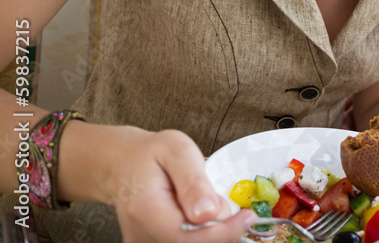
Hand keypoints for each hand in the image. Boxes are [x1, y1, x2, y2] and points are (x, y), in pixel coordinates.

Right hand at [107, 128, 254, 241]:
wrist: (123, 164)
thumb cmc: (151, 153)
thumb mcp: (178, 152)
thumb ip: (194, 182)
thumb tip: (210, 213)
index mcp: (146, 210)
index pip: (189, 237)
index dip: (224, 232)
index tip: (248, 216)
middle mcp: (141, 235)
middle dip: (222, 232)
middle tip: (238, 211)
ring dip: (211, 233)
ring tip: (211, 206)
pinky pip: (183, 242)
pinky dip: (201, 234)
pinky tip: (202, 217)